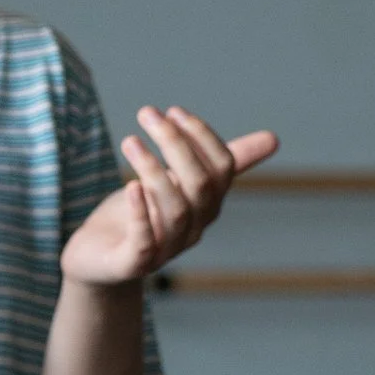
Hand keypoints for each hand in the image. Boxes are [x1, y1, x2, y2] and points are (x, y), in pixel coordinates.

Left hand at [62, 104, 278, 285]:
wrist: (100, 263)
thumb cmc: (141, 216)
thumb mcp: (176, 183)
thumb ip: (216, 163)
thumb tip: (274, 139)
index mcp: (209, 204)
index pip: (222, 168)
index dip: (202, 137)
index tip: (174, 111)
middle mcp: (195, 227)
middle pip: (200, 185)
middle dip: (176, 145)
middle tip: (148, 114)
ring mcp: (166, 249)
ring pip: (176, 210)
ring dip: (153, 170)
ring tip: (130, 141)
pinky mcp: (133, 264)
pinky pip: (145, 242)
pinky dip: (141, 213)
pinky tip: (130, 186)